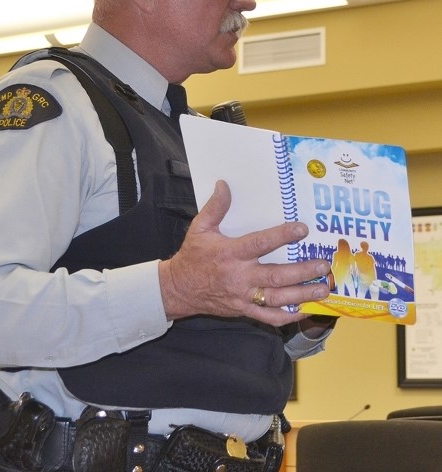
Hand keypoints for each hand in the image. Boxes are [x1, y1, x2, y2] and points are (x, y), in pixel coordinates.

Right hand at [158, 180, 330, 325]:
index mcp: (231, 253)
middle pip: (276, 276)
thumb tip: (224, 185)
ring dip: (302, 295)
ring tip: (323, 289)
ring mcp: (243, 296)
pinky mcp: (243, 310)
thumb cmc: (192, 256)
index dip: (282, 236)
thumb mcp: (200, 228)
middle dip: (302, 272)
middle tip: (322, 266)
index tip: (302, 229)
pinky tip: (304, 310)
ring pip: (277, 299)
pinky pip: (268, 317)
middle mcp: (240, 276)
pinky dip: (287, 317)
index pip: (261, 243)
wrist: (179, 289)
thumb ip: (215, 207)